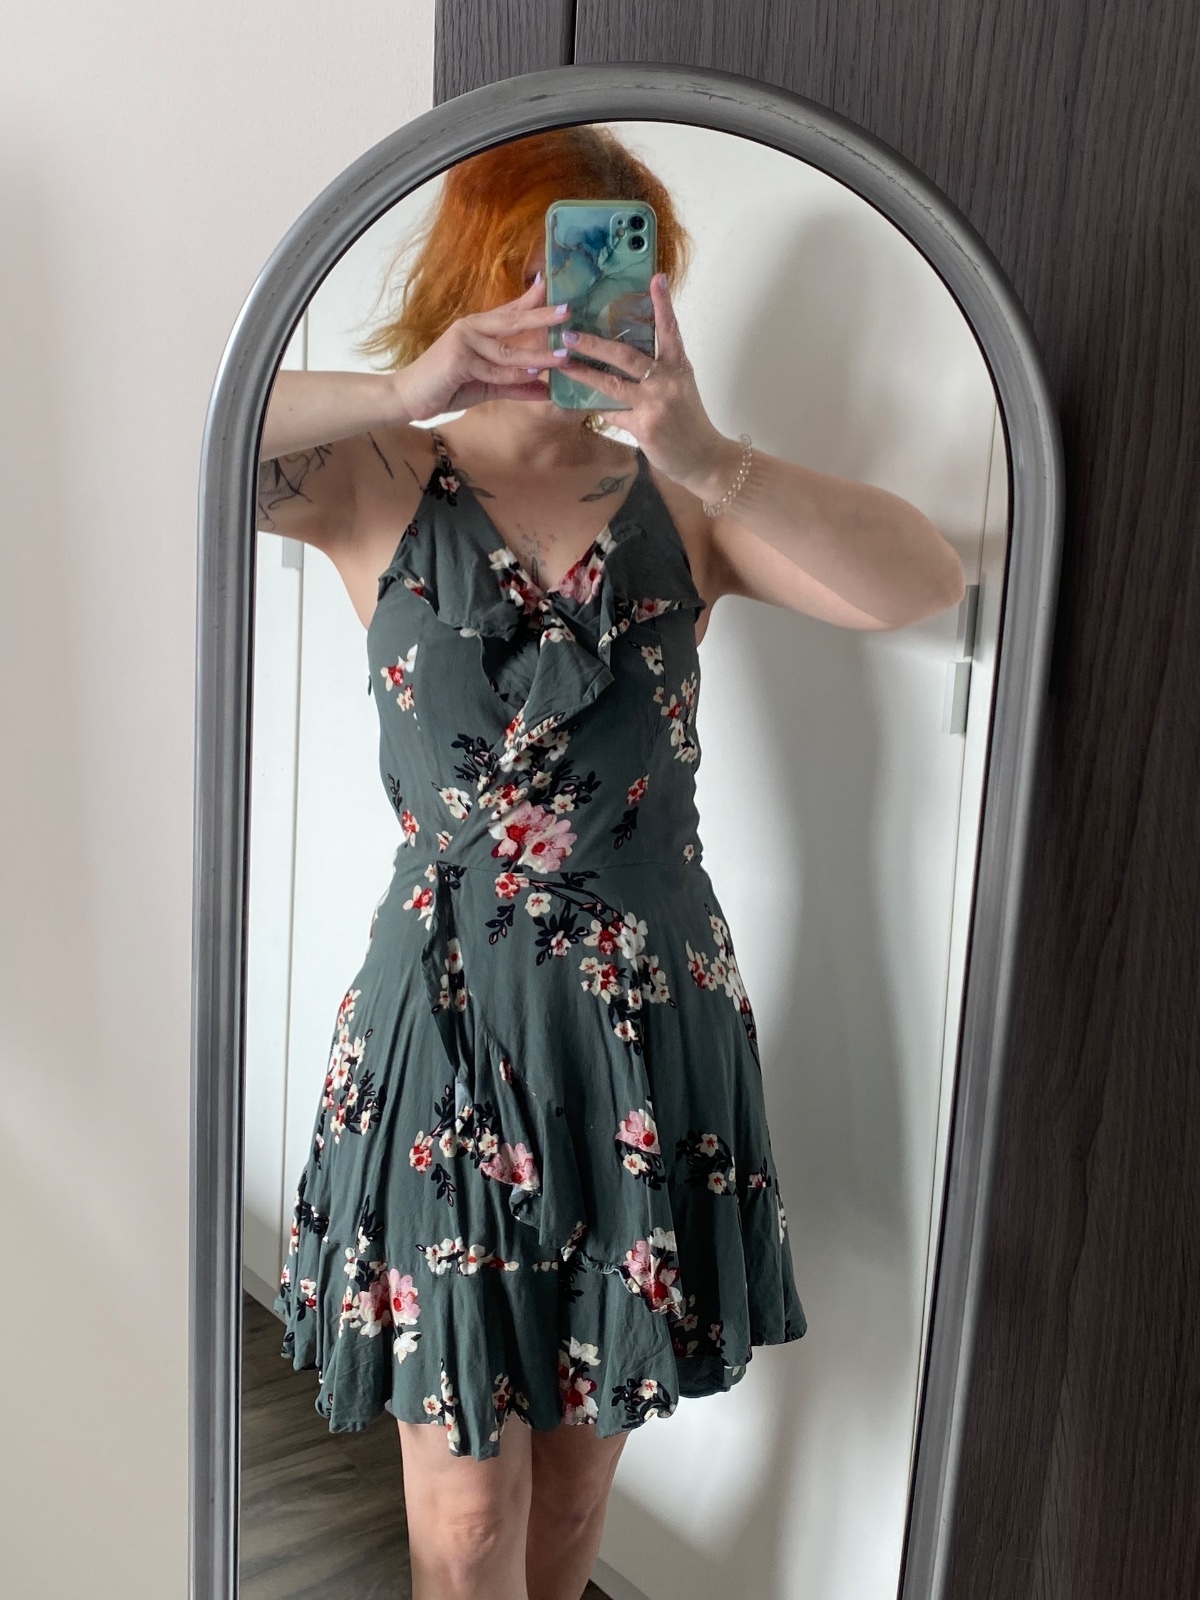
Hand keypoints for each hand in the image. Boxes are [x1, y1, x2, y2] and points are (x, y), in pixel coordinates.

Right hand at [392, 277, 570, 420]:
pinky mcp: (459, 359)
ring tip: (564, 357)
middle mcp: (472, 328)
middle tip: (569, 310)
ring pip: (509, 350)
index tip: (551, 285)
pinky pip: (494, 370)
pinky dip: (515, 376)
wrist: (410, 397)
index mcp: (478, 328)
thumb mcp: (487, 385)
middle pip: (513, 320)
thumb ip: (515, 385)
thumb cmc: (446, 387)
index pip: (509, 310)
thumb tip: (545, 389)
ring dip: (539, 356)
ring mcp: (464, 341)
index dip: (531, 299)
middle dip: (542, 316)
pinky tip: (535, 375)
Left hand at [554, 274, 741, 498]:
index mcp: (679, 367)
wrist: (704, 459)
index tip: (655, 278)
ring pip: (611, 384)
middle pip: (627, 355)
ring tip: (563, 362)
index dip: (662, 304)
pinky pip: (612, 414)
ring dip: (583, 373)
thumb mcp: (681, 389)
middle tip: (570, 333)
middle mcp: (668, 381)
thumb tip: (624, 358)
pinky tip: (579, 402)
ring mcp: (655, 404)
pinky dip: (597, 408)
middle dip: (595, 343)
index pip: (670, 330)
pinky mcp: (644, 427)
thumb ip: (659, 372)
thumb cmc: (689, 423)